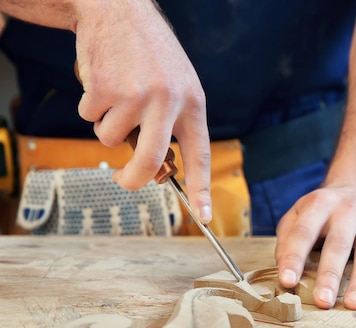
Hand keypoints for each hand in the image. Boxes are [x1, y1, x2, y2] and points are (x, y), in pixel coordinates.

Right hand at [74, 1, 211, 221]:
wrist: (120, 10)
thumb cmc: (151, 54)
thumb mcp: (178, 84)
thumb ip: (173, 122)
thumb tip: (158, 165)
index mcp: (192, 103)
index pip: (200, 154)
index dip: (202, 188)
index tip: (203, 214)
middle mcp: (167, 102)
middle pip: (148, 162)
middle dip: (132, 180)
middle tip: (124, 181)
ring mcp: (134, 96)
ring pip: (109, 138)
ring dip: (107, 124)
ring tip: (118, 93)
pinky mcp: (104, 90)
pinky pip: (89, 118)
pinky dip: (90, 105)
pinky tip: (103, 80)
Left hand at [275, 185, 355, 309]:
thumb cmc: (324, 211)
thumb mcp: (300, 213)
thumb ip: (287, 238)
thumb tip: (284, 270)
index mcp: (320, 204)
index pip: (304, 232)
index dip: (294, 257)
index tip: (287, 282)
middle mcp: (349, 210)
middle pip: (339, 244)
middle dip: (330, 274)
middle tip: (323, 301)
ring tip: (353, 304)